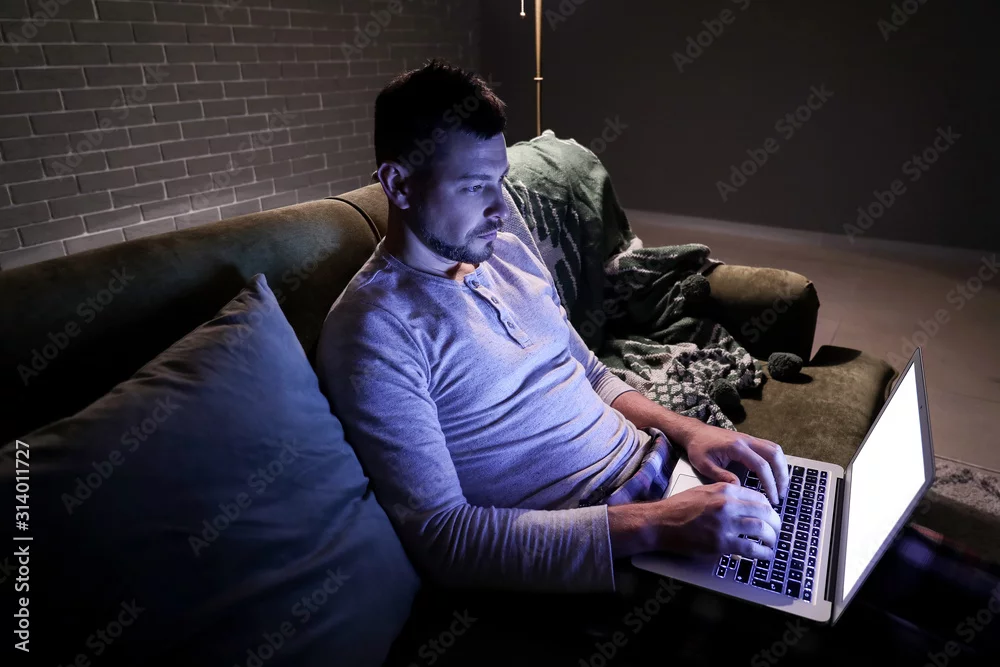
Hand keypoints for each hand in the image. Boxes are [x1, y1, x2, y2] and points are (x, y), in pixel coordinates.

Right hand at [650, 482, 781, 560]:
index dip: (769, 507)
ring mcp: (725, 524)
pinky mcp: (721, 543)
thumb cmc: (679, 507)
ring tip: (772, 542)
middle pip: (765, 512)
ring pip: (761, 529)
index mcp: (724, 490)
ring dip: (772, 537)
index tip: (770, 515)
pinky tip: (765, 554)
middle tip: (777, 529)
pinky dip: (763, 552)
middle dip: (776, 522)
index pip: (758, 497)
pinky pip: (751, 548)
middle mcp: (727, 505)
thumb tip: (745, 503)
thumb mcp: (705, 491)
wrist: (661, 522)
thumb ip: (726, 494)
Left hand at [680, 424, 789, 505]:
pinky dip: (776, 461)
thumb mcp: (704, 465)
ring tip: (781, 485)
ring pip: (775, 449)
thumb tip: (740, 488)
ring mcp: (750, 438)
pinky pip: (770, 448)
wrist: (695, 432)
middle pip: (774, 454)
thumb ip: (721, 476)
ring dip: (782, 467)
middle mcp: (746, 440)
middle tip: (781, 493)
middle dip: (781, 475)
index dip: (769, 483)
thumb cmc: (698, 448)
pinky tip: (775, 474)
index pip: (760, 465)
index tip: (772, 498)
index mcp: (736, 447)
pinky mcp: (750, 440)